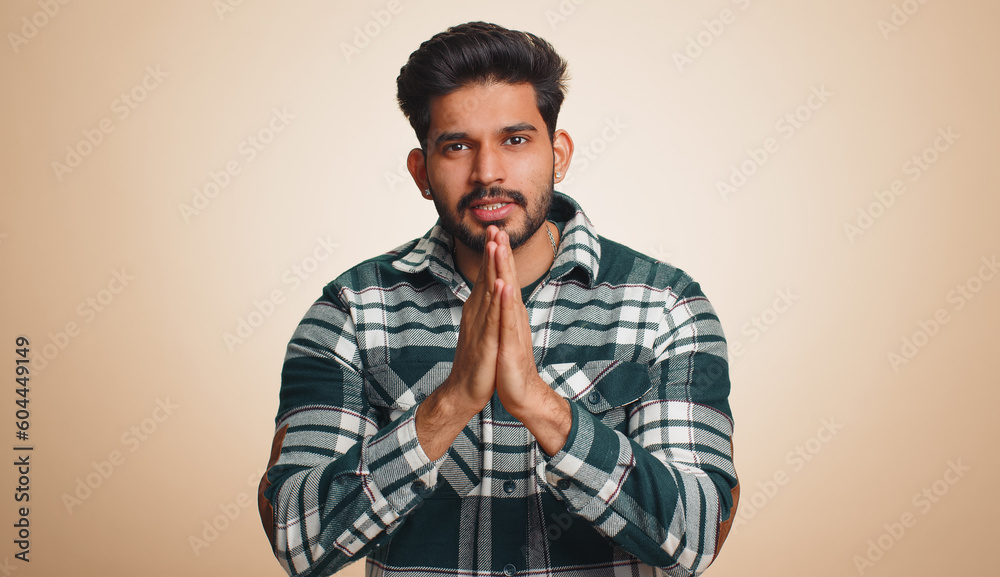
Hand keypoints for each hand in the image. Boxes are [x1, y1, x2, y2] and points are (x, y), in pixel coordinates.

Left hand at [492, 231, 571, 454]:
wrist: (521, 392)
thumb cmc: (509, 363)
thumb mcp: (501, 333)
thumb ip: (501, 313)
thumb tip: (498, 296)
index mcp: (508, 313)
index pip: (503, 279)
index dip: (498, 256)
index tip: (493, 233)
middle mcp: (513, 316)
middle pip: (508, 279)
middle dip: (502, 253)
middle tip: (498, 228)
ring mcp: (513, 328)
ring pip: (508, 293)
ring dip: (504, 269)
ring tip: (500, 247)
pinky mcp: (511, 343)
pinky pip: (507, 320)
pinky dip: (505, 302)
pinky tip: (504, 287)